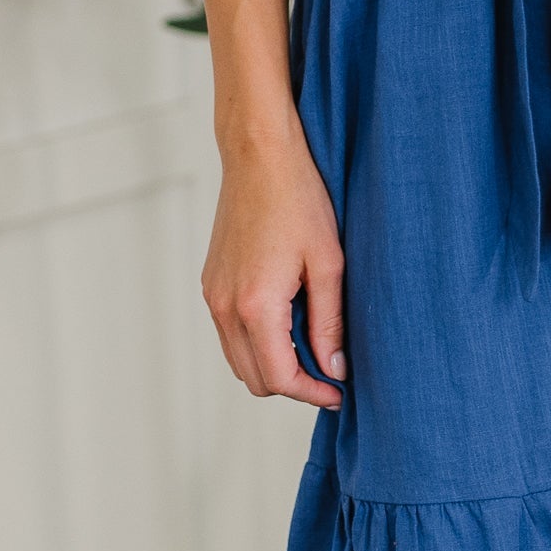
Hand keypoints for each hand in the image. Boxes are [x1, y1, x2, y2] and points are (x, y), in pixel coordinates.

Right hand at [201, 130, 345, 404]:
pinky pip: (230, 335)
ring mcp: (213, 296)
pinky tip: (289, 326)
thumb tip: (334, 368)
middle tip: (330, 373)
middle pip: (254, 379)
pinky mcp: (211, 284)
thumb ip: (329, 323)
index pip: (279, 377)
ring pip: (239, 361)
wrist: (259, 157)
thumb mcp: (329, 264)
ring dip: (273, 366)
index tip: (339, 392)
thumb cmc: (298, 200)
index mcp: (256, 305)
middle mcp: (225, 307)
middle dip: (293, 385)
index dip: (312, 393)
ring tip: (312, 350)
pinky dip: (257, 344)